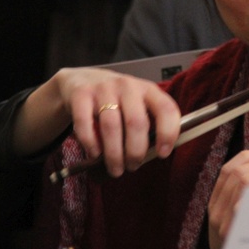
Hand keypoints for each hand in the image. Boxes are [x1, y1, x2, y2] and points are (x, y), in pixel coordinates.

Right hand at [15, 67, 181, 177]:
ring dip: (114, 154)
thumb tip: (153, 155)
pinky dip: (90, 143)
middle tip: (132, 166)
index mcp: (148, 90)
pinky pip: (85, 123)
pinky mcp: (80, 94)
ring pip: (111, 126)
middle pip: (136, 122)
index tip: (162, 154)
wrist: (82, 79)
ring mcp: (103, 88)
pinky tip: (94, 154)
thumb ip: (147, 125)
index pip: (166, 109)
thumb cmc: (116, 100)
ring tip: (115, 169)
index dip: (168, 133)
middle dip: (135, 151)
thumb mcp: (137, 105)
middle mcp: (128, 86)